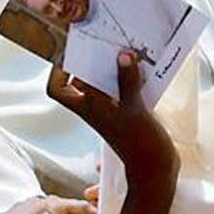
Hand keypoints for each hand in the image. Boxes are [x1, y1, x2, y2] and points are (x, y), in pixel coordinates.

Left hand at [48, 51, 177, 184]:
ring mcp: (112, 109)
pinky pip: (122, 87)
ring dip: (110, 67)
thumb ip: (127, 82)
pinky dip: (129, 76)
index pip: (58, 88)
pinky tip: (142, 67)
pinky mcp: (129, 111)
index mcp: (88, 109)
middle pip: (80, 80)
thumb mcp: (133, 110)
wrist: (156, 169)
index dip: (57, 70)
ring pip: (102, 82)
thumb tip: (122, 55)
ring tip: (123, 50)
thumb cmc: (139, 144)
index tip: (71, 52)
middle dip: (88, 61)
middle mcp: (96, 108)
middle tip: (100, 44)